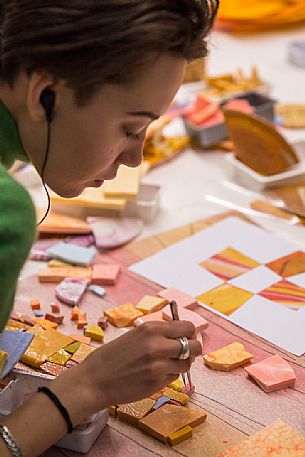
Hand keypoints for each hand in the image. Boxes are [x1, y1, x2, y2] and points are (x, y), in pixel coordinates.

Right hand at [79, 321, 201, 410]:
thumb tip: (181, 335)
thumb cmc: (111, 356)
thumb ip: (157, 334)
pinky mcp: (157, 382)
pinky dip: (170, 375)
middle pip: (194, 345)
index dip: (189, 333)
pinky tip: (155, 374)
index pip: (187, 327)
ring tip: (166, 364)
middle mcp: (157, 344)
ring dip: (181, 364)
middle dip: (193, 349)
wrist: (94, 380)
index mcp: (151, 328)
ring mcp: (159, 365)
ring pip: (187, 363)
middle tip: (185, 352)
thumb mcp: (135, 335)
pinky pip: (175, 377)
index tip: (186, 337)